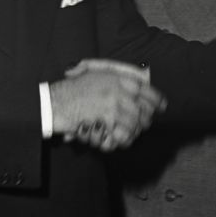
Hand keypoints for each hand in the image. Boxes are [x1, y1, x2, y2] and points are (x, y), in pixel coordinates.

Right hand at [50, 61, 164, 151]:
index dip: (157, 101)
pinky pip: (121, 137)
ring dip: (130, 134)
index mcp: (118, 78)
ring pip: (135, 127)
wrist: (54, 102)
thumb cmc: (72, 89)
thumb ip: (116, 79)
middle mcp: (119, 91)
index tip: (161, 108)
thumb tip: (139, 85)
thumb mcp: (95, 74)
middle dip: (143, 122)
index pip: (148, 91)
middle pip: (144, 112)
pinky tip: (112, 141)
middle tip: (138, 127)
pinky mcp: (106, 123)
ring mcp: (113, 107)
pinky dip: (119, 142)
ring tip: (122, 136)